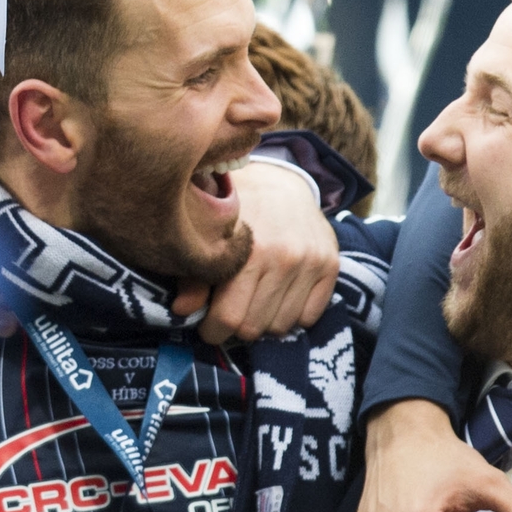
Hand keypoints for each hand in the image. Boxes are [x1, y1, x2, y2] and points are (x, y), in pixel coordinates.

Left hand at [193, 160, 337, 342]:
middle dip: (236, 327)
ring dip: (264, 321)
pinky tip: (278, 296)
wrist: (279, 181)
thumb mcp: (206, 235)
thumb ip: (194, 276)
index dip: (213, 330)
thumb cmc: (235, 210)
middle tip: (230, 311)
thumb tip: (181, 311)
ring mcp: (311, 262)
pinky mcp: (330, 265)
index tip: (208, 326)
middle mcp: (285, 258)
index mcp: (249, 251)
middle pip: (255, 327)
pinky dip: (292, 314)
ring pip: (282, 326)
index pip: (229, 318)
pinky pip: (309, 317)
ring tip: (253, 301)